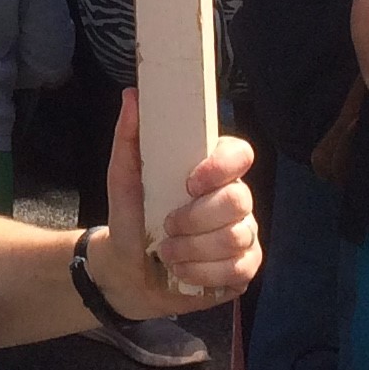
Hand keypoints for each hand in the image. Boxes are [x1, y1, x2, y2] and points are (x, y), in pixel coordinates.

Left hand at [93, 90, 260, 313]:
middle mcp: (234, 198)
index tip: (190, 182)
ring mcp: (244, 233)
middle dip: (197, 218)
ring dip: (193, 249)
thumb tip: (132, 95)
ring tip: (167, 253)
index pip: (240, 153)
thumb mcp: (123, 177)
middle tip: (167, 226)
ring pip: (236, 237)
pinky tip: (183, 271)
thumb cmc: (132, 217)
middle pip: (239, 200)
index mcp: (211, 170)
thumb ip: (129, 137)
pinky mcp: (244, 267)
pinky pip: (237, 270)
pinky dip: (202, 273)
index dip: (222, 166)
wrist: (129, 271)